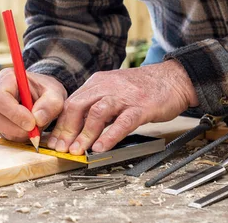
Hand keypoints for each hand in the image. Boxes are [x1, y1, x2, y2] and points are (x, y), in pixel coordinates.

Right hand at [0, 68, 66, 141]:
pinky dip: (19, 136)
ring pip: (0, 128)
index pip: (0, 98)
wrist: (43, 95)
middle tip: (36, 130)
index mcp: (6, 79)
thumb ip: (50, 104)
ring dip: (20, 133)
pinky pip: (4, 134)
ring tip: (36, 127)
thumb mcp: (55, 93)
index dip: (14, 113)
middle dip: (17, 128)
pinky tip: (30, 129)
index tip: (32, 123)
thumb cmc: (46, 90)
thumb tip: (37, 120)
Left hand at [47, 60, 198, 154]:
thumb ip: (95, 104)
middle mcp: (107, 87)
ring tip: (79, 150)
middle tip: (63, 148)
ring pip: (97, 113)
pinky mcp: (142, 107)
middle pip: (78, 106)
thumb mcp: (112, 90)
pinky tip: (102, 147)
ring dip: (85, 134)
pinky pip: (123, 122)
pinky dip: (110, 135)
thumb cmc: (141, 88)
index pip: (71, 103)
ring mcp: (124, 96)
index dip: (60, 124)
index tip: (55, 142)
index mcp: (97, 83)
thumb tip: (76, 127)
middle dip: (67, 130)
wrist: (173, 78)